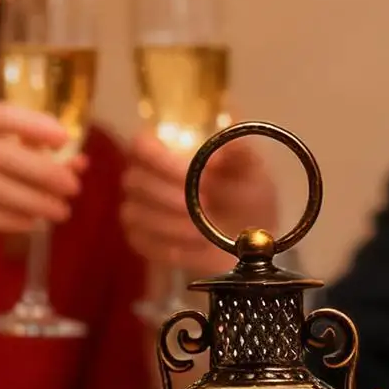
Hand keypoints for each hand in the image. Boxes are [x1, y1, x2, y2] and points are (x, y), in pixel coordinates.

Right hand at [0, 102, 84, 251]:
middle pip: (1, 152)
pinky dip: (12, 219)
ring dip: (35, 200)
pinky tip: (33, 224)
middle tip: (75, 187)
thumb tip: (79, 161)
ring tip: (62, 212)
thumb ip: (27, 155)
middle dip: (44, 170)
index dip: (35, 124)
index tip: (67, 139)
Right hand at [121, 133, 278, 274]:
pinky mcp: (142, 242)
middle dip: (169, 195)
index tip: (189, 172)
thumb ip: (240, 152)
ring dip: (171, 223)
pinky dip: (168, 246)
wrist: (250, 238)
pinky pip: (143, 243)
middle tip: (203, 205)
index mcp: (166, 151)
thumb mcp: (252, 171)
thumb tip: (225, 142)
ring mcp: (140, 212)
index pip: (141, 146)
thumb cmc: (245, 196)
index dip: (159, 159)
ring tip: (203, 231)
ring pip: (136, 214)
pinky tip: (195, 246)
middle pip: (136, 181)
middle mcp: (145, 179)